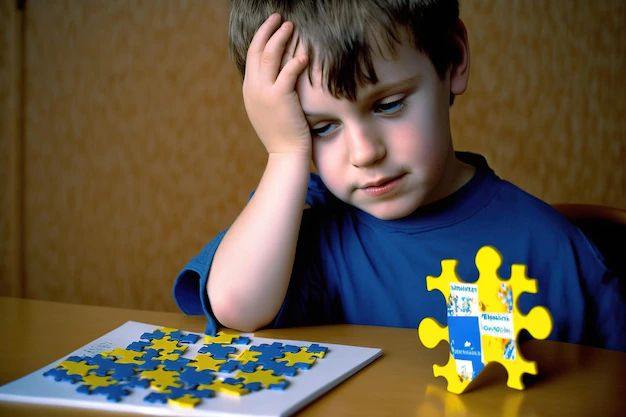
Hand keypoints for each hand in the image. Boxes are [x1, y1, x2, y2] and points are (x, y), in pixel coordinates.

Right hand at [242, 14, 311, 155]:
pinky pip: (287, 72)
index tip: (271, 26)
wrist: (285, 154)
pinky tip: (304, 55)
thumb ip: (269, 90)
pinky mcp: (280, 98)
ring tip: (291, 27)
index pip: (251, 56)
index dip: (260, 37)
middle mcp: (253, 88)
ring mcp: (264, 93)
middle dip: (268, 30)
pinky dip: (296, 61)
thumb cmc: (283, 133)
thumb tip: (277, 75)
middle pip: (257, 49)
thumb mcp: (269, 109)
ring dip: (280, 37)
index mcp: (249, 89)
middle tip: (279, 18)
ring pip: (270, 55)